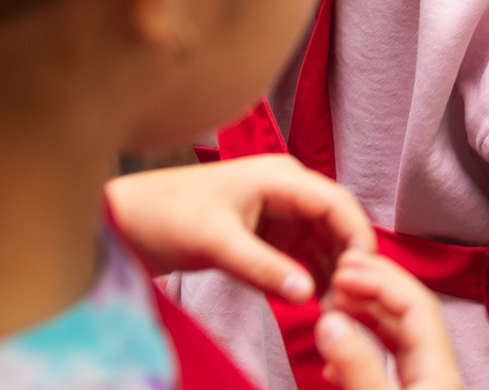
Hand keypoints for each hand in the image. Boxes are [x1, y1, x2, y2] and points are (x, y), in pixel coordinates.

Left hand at [105, 154, 376, 305]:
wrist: (125, 221)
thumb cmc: (166, 215)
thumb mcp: (216, 243)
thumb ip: (263, 268)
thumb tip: (310, 294)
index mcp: (281, 177)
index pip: (338, 204)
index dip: (358, 238)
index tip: (363, 279)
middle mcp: (287, 191)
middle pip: (336, 225)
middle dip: (346, 262)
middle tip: (348, 304)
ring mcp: (278, 213)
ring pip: (322, 244)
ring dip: (329, 274)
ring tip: (331, 311)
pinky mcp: (265, 235)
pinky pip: (300, 256)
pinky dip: (308, 278)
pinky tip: (311, 304)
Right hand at [316, 250, 462, 389]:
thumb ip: (358, 365)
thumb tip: (330, 322)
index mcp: (439, 369)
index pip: (417, 305)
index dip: (380, 282)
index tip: (342, 274)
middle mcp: (436, 371)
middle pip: (409, 316)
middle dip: (375, 289)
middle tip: (341, 272)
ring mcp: (423, 384)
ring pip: (397, 339)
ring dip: (367, 317)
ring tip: (337, 301)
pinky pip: (389, 363)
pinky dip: (364, 350)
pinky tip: (338, 353)